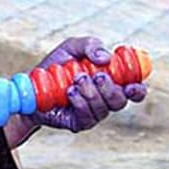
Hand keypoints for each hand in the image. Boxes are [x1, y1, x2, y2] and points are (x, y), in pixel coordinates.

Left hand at [31, 36, 146, 133]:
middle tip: (95, 76)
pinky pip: (88, 116)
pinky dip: (80, 102)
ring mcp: (93, 113)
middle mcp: (105, 100)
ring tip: (75, 81)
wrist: (30, 87)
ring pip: (104, 108)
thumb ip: (89, 45)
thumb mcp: (70, 48)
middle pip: (121, 101)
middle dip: (110, 88)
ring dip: (91, 92)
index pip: (134, 90)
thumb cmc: (55, 68)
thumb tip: (105, 58)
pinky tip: (70, 93)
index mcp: (110, 82)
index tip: (132, 84)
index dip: (138, 89)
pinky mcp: (80, 123)